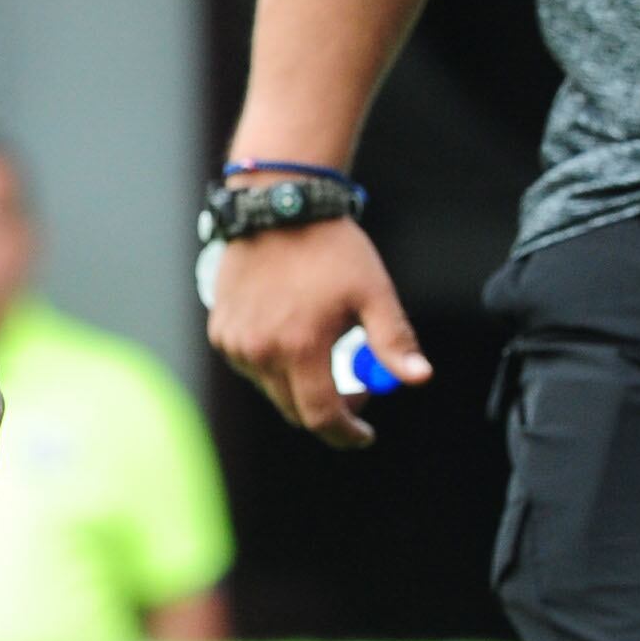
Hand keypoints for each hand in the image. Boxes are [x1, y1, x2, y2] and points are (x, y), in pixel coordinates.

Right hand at [208, 216, 426, 451]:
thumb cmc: (330, 248)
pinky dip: (272, 363)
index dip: (345, 433)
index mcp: (300, 346)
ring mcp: (235, 343)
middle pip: (294, 410)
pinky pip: (250, 366)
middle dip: (326, 410)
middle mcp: (260, 351)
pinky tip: (288, 330)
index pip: (321, 416)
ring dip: (298, 384)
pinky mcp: (220, 331)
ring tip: (319, 345)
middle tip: (351, 389)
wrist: (278, 206)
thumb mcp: (373, 292)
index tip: (363, 433)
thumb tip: (419, 378)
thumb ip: (394, 341)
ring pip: (271, 389)